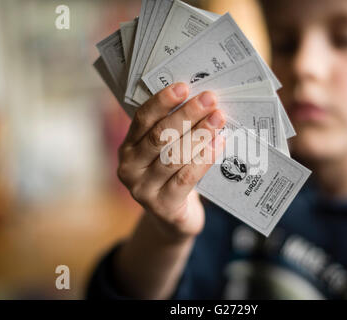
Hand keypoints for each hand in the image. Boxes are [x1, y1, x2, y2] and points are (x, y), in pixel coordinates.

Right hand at [117, 83, 225, 237]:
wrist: (172, 219)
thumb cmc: (172, 176)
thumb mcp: (165, 153)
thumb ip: (172, 131)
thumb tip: (200, 100)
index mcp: (128, 148)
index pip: (142, 120)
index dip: (162, 102)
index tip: (184, 86)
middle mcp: (129, 168)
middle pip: (159, 136)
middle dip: (186, 115)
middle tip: (210, 99)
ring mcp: (143, 190)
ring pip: (173, 156)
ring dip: (199, 134)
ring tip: (218, 119)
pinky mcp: (162, 207)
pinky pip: (186, 178)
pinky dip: (204, 159)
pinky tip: (219, 144)